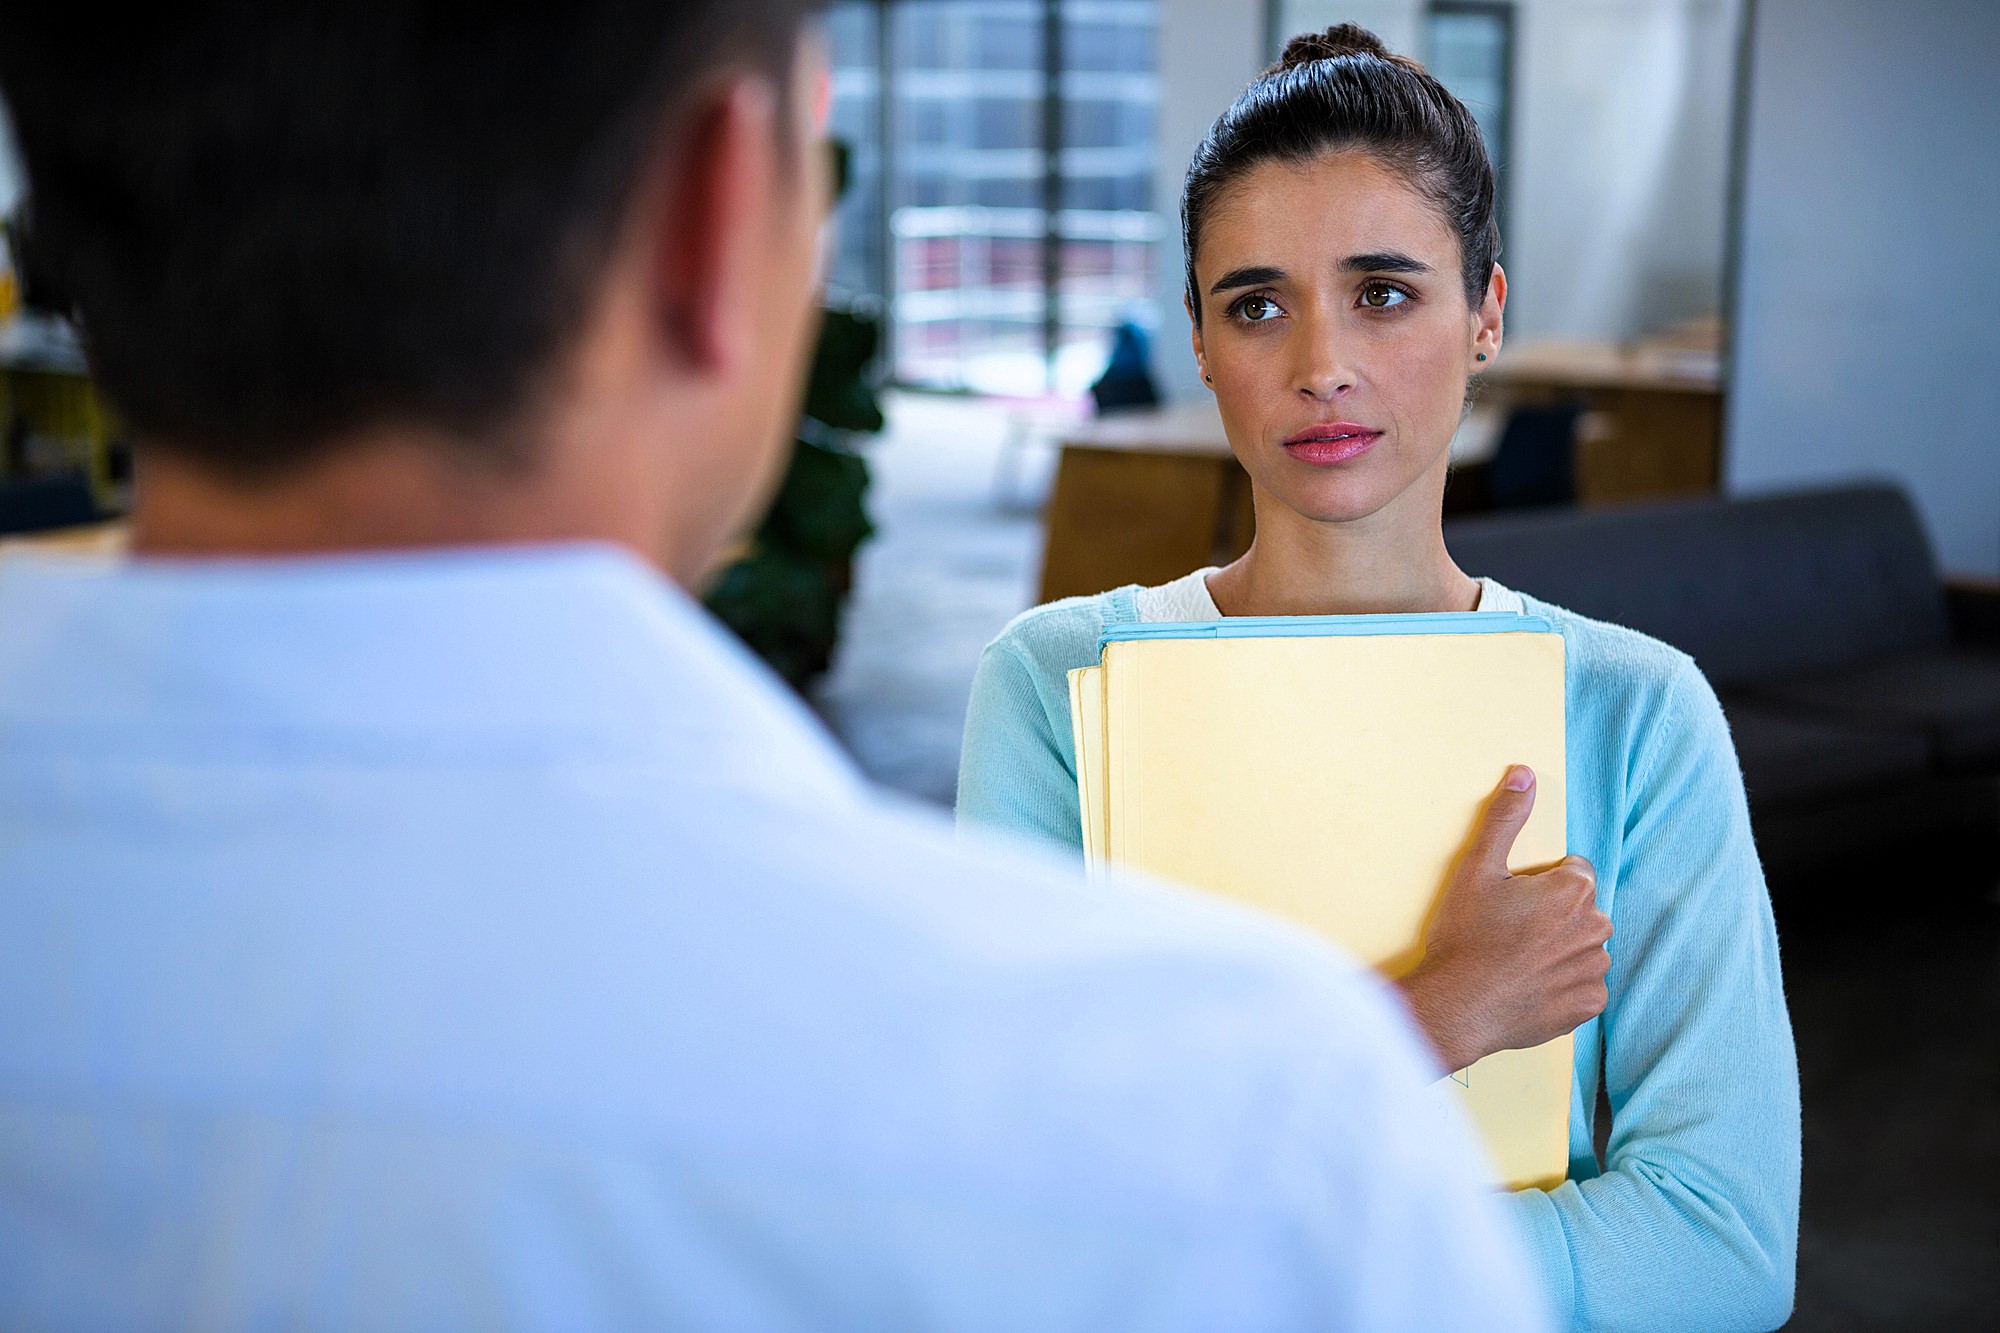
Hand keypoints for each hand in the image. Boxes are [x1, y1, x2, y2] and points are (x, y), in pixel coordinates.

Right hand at [1395, 765, 1610, 1072]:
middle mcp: (1597, 928)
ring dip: (1559, 949)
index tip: (1513, 902)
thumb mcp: (1477, 869)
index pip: (1574, 872)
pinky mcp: (1589, 1005)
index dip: (1541, 884)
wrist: (1457, 1005)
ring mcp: (1595, 970)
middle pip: (1581, 909)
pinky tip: (1528, 984)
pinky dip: (1561, 984)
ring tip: (1516, 960)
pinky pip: (1583, 985)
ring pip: (1582, 947)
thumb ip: (1505, 818)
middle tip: (1510, 931)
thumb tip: (1524, 773)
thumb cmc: (1466, 937)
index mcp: (1575, 890)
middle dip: (1554, 916)